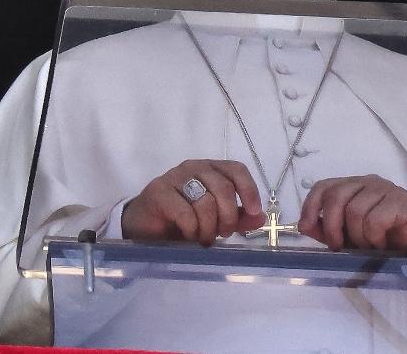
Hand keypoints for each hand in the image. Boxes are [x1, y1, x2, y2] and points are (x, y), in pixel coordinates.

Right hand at [121, 159, 265, 245]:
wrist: (145, 227)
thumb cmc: (182, 220)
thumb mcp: (215, 219)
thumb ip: (238, 217)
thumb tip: (261, 218)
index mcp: (211, 169)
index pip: (236, 170)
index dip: (249, 190)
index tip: (254, 212)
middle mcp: (194, 167)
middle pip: (224, 187)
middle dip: (228, 216)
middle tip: (223, 233)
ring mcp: (175, 177)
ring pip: (205, 201)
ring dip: (209, 227)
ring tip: (204, 238)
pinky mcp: (158, 191)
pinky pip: (185, 212)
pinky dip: (192, 229)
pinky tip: (189, 236)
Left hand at [297, 174, 406, 252]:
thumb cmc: (385, 240)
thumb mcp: (349, 237)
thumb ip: (328, 230)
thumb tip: (304, 225)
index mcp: (354, 186)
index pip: (324, 186)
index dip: (311, 206)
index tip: (307, 228)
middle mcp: (368, 182)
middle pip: (336, 195)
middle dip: (333, 226)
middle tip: (340, 246)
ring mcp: (386, 189)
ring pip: (355, 210)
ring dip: (358, 236)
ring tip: (370, 246)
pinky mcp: (401, 200)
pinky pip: (375, 219)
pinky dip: (374, 237)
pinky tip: (383, 244)